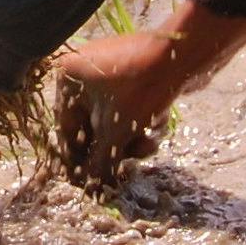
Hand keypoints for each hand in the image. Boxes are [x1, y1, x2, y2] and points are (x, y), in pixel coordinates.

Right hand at [54, 0, 245, 182]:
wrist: (180, 56)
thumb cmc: (138, 89)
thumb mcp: (116, 131)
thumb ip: (100, 162)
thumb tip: (90, 189)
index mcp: (67, 78)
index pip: (65, 127)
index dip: (78, 157)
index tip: (88, 179)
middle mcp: (81, 71)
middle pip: (92, 125)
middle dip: (114, 147)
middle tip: (128, 163)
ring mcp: (107, 70)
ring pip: (113, 119)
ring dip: (131, 137)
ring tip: (149, 142)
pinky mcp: (131, 73)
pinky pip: (128, 107)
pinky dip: (140, 121)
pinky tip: (156, 125)